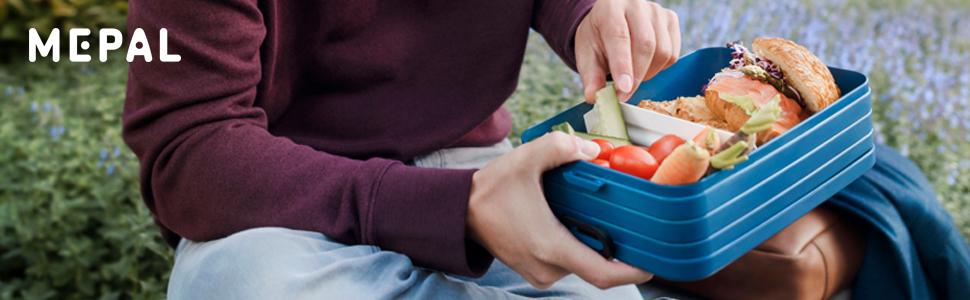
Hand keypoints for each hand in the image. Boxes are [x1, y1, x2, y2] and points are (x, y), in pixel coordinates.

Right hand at [467, 132, 653, 288]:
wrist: (459, 210)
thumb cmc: (491, 189)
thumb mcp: (526, 158)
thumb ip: (561, 147)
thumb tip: (594, 151)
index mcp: (552, 247)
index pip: (604, 274)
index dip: (634, 271)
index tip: (654, 261)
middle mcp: (549, 267)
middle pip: (598, 265)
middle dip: (617, 246)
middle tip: (635, 222)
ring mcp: (541, 272)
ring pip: (583, 262)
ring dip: (596, 242)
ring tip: (602, 215)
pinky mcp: (536, 269)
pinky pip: (569, 261)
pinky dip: (580, 244)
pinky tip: (580, 220)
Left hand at [576, 0, 680, 102]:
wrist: (610, 21)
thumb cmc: (598, 37)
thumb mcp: (587, 55)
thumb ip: (591, 76)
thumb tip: (593, 96)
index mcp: (610, 8)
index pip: (619, 37)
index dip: (622, 65)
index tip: (623, 89)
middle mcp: (636, 5)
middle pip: (646, 45)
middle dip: (636, 76)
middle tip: (624, 95)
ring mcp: (657, 11)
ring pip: (663, 51)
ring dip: (648, 73)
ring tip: (632, 76)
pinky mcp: (671, 20)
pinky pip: (672, 53)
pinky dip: (659, 68)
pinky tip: (645, 66)